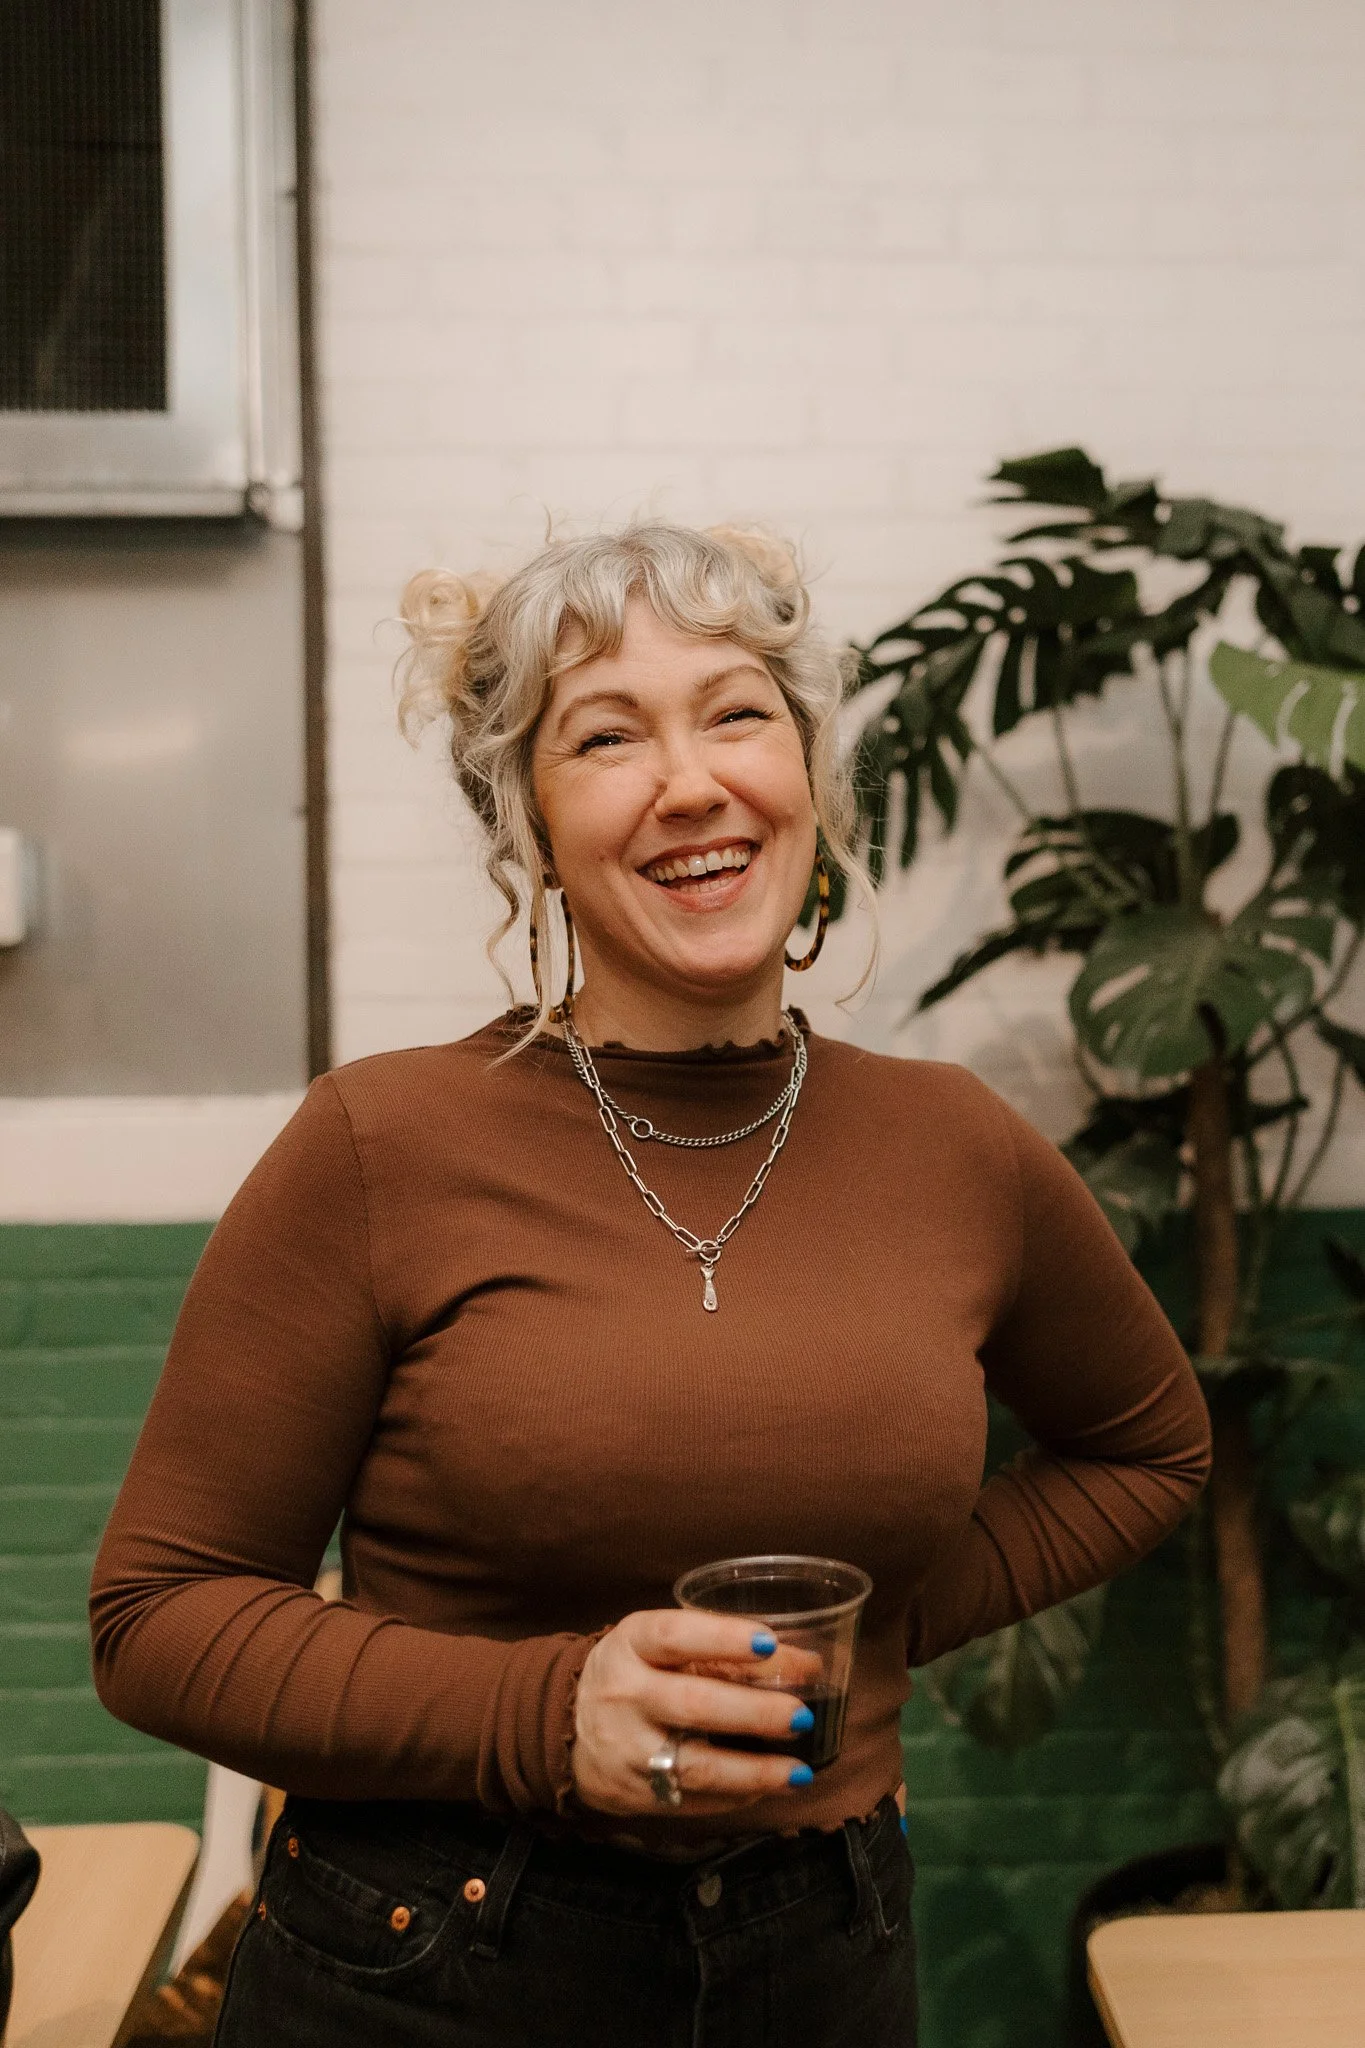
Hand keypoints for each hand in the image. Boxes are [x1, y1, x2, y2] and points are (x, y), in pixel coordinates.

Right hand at [570, 1609, 823, 1817]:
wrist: (565, 1728)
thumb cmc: (634, 1673)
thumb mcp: (659, 1646)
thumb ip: (720, 1650)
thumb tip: (806, 1664)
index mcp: (630, 1645)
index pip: (674, 1635)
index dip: (722, 1637)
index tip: (768, 1642)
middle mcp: (625, 1695)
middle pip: (693, 1705)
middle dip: (754, 1711)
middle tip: (801, 1715)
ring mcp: (628, 1750)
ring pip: (696, 1765)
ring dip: (755, 1771)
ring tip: (800, 1772)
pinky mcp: (635, 1795)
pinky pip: (694, 1800)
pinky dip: (736, 1795)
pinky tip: (768, 1786)